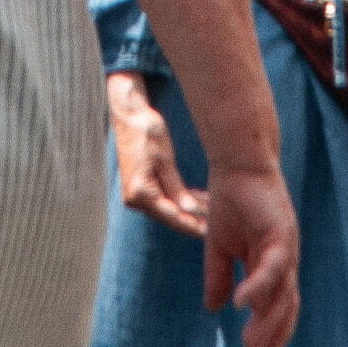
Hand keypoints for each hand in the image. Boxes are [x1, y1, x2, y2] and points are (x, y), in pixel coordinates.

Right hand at [108, 71, 202, 234]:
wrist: (128, 115)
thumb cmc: (147, 132)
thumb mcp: (165, 159)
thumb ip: (177, 188)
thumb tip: (191, 212)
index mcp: (141, 193)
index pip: (173, 217)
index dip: (194, 225)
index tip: (213, 231)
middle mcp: (135, 199)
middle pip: (170, 216)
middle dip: (194, 219)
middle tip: (219, 222)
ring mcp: (136, 194)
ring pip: (168, 209)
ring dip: (189, 209)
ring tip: (213, 208)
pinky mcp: (140, 187)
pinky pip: (163, 199)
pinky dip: (180, 199)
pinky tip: (198, 198)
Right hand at [201, 157, 303, 346]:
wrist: (236, 165)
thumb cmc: (230, 200)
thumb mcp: (218, 247)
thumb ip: (218, 277)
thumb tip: (214, 308)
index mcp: (271, 265)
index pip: (276, 308)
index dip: (268, 334)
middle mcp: (284, 260)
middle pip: (285, 308)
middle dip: (272, 338)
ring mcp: (286, 248)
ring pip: (283, 294)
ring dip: (267, 322)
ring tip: (251, 345)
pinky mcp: (282, 233)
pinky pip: (273, 268)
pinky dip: (258, 287)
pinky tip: (243, 305)